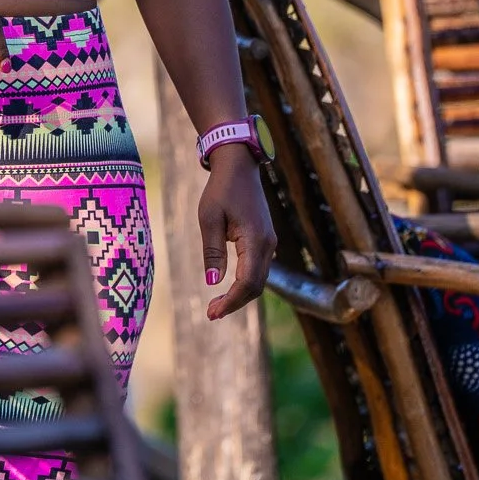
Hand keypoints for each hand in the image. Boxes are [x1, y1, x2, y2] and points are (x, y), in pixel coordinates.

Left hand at [197, 143, 275, 319]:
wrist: (239, 165)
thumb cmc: (221, 189)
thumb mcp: (209, 218)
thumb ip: (213, 251)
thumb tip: (213, 281)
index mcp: (255, 239)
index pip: (247, 282)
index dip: (231, 301)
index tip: (212, 313)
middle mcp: (268, 244)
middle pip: (256, 286)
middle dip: (235, 303)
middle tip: (211, 313)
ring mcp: (269, 242)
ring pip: (259, 280)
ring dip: (240, 295)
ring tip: (216, 305)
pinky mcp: (265, 240)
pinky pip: (258, 269)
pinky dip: (245, 283)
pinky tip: (228, 288)